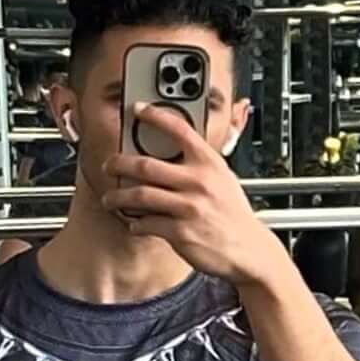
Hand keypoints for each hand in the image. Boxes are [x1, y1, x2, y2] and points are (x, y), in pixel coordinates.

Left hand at [102, 104, 282, 282]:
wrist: (249, 250)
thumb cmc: (233, 215)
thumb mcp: (223, 179)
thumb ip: (199, 164)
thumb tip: (171, 153)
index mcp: (209, 164)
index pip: (180, 130)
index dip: (155, 116)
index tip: (138, 110)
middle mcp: (198, 182)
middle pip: (145, 165)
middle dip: (119, 164)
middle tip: (110, 165)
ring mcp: (188, 207)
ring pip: (139, 196)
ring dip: (118, 198)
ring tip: (110, 199)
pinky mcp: (180, 232)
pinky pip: (146, 223)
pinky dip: (135, 224)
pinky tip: (135, 223)